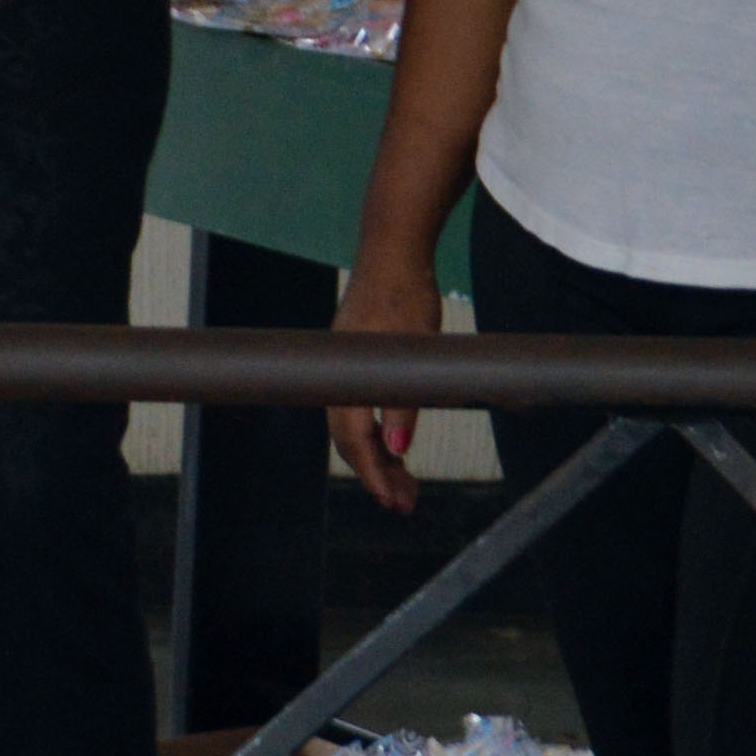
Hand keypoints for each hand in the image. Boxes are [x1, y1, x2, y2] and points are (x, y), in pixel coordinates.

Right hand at [324, 244, 446, 513]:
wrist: (394, 250)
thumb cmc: (407, 294)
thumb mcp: (414, 353)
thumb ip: (404, 403)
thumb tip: (396, 450)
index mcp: (349, 378)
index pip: (354, 441)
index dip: (373, 475)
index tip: (393, 502)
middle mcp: (341, 378)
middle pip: (351, 442)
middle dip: (377, 476)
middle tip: (406, 505)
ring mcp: (347, 371)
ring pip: (356, 428)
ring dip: (379, 459)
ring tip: (407, 486)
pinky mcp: (357, 363)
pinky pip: (361, 409)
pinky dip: (378, 434)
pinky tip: (397, 446)